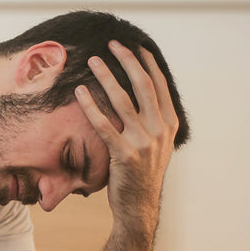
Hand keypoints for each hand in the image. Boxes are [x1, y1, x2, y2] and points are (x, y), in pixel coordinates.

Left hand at [74, 41, 179, 230]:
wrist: (138, 207)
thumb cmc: (141, 174)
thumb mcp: (156, 145)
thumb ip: (153, 120)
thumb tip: (142, 95)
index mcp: (169, 124)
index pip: (159, 85)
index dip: (146, 63)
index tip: (134, 46)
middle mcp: (160, 130)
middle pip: (143, 86)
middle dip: (127, 61)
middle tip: (112, 44)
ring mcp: (144, 142)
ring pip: (123, 101)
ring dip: (106, 77)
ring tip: (92, 61)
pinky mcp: (124, 155)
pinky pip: (104, 125)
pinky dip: (91, 107)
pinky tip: (80, 92)